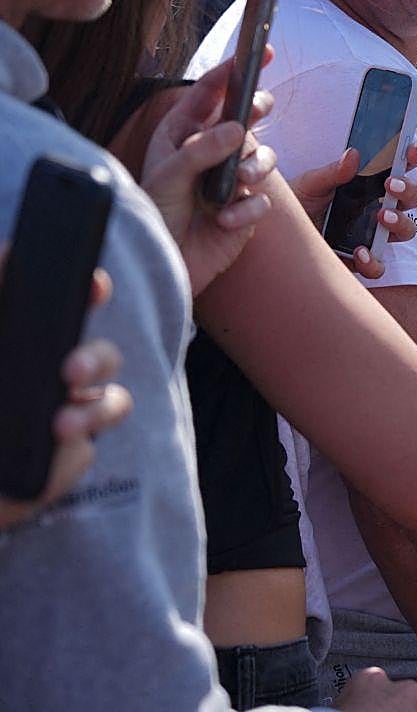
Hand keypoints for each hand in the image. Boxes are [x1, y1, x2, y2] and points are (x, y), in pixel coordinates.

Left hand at [0, 254, 131, 528]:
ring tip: (62, 427)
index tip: (93, 286)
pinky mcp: (64, 459)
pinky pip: (83, 452)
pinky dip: (65, 454)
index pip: (71, 307)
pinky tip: (43, 455)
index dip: (91, 291)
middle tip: (70, 372)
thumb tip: (7, 252)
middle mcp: (51, 376)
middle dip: (96, 359)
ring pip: (111, 401)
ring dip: (95, 411)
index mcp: (25, 342)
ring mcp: (64, 417)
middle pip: (103, 354)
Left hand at [141, 63, 274, 294]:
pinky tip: (225, 221)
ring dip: (254, 168)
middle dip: (255, 110)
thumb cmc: (155, 217)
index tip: (258, 52)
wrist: (166, 266)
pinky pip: (261, 198)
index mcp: (182, 134)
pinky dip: (246, 209)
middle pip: (246, 116)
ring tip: (236, 185)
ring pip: (263, 156)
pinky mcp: (247, 207)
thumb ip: (201, 150)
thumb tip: (239, 128)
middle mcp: (210, 151)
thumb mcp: (168, 177)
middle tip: (258, 109)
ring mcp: (231, 178)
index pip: (210, 94)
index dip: (234, 70)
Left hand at [289, 143, 416, 278]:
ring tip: (382, 216)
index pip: (401, 168)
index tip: (411, 152)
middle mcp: (378, 208)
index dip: (413, 158)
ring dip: (400, 222)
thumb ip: (334, 172)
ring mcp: (373, 235)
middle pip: (411, 199)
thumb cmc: (298, 204)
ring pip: (405, 230)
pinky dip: (374, 261)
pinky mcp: (361, 261)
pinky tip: (360, 253)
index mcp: (370, 185)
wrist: (277, 237)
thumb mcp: (312, 184)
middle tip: (391, 185)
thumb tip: (353, 154)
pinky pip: (379, 266)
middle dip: (408, 190)